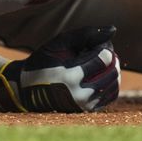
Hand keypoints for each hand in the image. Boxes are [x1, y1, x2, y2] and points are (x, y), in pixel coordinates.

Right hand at [0, 25, 120, 112]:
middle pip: (112, 71)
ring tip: (100, 62)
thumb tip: (113, 30)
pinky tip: (101, 74)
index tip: (95, 43)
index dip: (104, 46)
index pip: (104, 57)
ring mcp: (84, 105)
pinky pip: (110, 96)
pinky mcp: (87, 111)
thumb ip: (87, 34)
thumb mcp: (61, 42)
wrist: (28, 89)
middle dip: (110, 58)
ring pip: (113, 84)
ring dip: (112, 69)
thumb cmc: (44, 61)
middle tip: (100, 51)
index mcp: (71, 76)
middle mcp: (79, 94)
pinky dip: (110, 83)